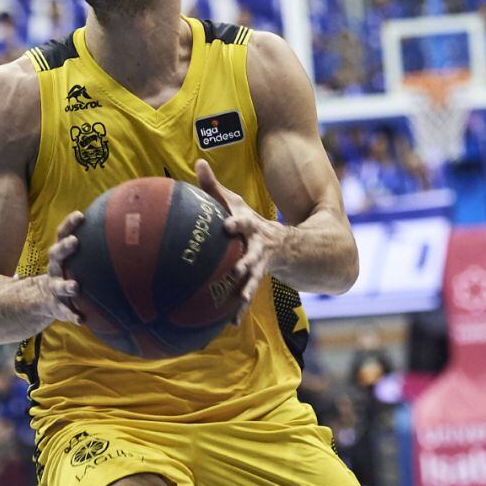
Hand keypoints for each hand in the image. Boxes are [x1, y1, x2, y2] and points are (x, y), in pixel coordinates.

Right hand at [39, 210, 83, 324]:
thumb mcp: (74, 259)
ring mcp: (54, 287)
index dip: (69, 224)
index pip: (62, 234)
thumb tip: (124, 230)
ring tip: (75, 287)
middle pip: (56, 254)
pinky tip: (81, 320)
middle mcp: (55, 268)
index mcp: (60, 254)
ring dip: (66, 286)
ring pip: (58, 285)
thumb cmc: (69, 272)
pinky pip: (64, 311)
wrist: (45, 298)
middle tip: (74, 242)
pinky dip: (71, 315)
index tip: (80, 215)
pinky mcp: (57, 306)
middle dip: (64, 248)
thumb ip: (92, 247)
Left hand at [195, 159, 288, 325]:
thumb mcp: (234, 202)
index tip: (228, 225)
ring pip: (253, 281)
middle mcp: (258, 248)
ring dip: (245, 293)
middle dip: (246, 263)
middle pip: (252, 256)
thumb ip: (213, 185)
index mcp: (249, 227)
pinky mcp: (257, 281)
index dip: (237, 223)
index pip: (244, 223)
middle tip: (237, 270)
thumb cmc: (247, 221)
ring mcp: (260, 267)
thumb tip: (197, 161)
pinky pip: (246, 297)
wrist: (287, 245)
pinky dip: (239, 310)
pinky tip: (230, 324)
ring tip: (238, 306)